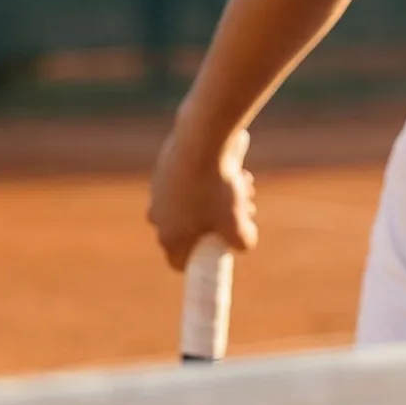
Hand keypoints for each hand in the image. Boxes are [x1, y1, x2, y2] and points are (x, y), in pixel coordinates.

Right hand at [146, 125, 256, 271]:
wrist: (204, 142)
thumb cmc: (217, 188)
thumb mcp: (237, 225)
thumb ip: (242, 243)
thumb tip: (241, 244)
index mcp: (169, 237)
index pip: (180, 262)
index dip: (204, 261)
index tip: (224, 251)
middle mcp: (159, 217)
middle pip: (196, 232)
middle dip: (224, 224)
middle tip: (246, 212)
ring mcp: (162, 193)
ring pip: (201, 206)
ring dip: (225, 201)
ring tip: (245, 188)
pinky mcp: (170, 170)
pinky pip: (196, 183)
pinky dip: (215, 180)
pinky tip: (237, 170)